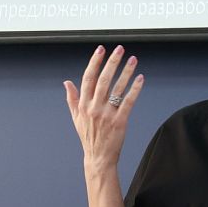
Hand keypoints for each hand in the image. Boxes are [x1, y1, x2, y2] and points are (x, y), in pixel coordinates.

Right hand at [63, 45, 144, 176]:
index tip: (101, 50)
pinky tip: (140, 78)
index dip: (95, 62)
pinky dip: (135, 89)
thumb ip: (72, 99)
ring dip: (126, 72)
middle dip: (112, 62)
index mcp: (84, 105)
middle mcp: (94, 108)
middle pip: (103, 80)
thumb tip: (67, 82)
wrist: (98, 157)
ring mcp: (107, 114)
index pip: (88, 78)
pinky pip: (128, 101)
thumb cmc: (88, 137)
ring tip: (133, 60)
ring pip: (117, 88)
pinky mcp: (120, 121)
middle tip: (120, 49)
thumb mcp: (76, 118)